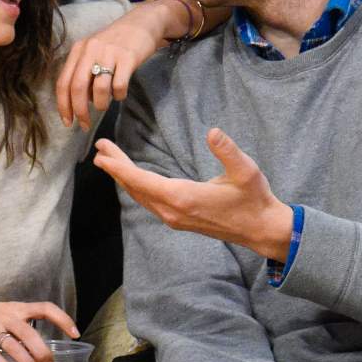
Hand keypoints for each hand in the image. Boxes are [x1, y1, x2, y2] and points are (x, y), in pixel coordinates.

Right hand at [0, 300, 78, 361]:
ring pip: (17, 350)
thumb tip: (40, 347)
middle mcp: (5, 316)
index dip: (63, 319)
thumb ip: (19, 324)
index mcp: (14, 308)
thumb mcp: (1, 312)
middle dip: (45, 356)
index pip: (45, 308)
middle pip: (33, 336)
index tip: (76, 333)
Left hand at [56, 0, 188, 129]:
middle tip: (84, 125)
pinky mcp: (128, 58)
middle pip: (77, 88)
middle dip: (79, 111)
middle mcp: (90, 50)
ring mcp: (109, 53)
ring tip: (104, 106)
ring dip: (100, 105)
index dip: (63, 106)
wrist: (142, 23)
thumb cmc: (115, 43)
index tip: (68, 122)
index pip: (63, 82)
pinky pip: (119, 86)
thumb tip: (78, 102)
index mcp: (78, 50)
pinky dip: (118, 96)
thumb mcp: (93, 52)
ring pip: (99, 90)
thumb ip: (83, 73)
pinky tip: (120, 94)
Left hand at [93, 128, 294, 260]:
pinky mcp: (179, 219)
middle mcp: (173, 211)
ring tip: (108, 160)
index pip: (142, 180)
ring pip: (140, 196)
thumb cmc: (254, 199)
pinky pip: (148, 202)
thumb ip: (228, 151)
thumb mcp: (246, 171)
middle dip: (115, 168)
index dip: (119, 167)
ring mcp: (174, 218)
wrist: (261, 230)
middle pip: (136, 187)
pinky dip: (136, 187)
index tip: (102, 154)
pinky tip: (132, 178)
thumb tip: (212, 132)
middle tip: (99, 149)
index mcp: (184, 197)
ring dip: (123, 178)